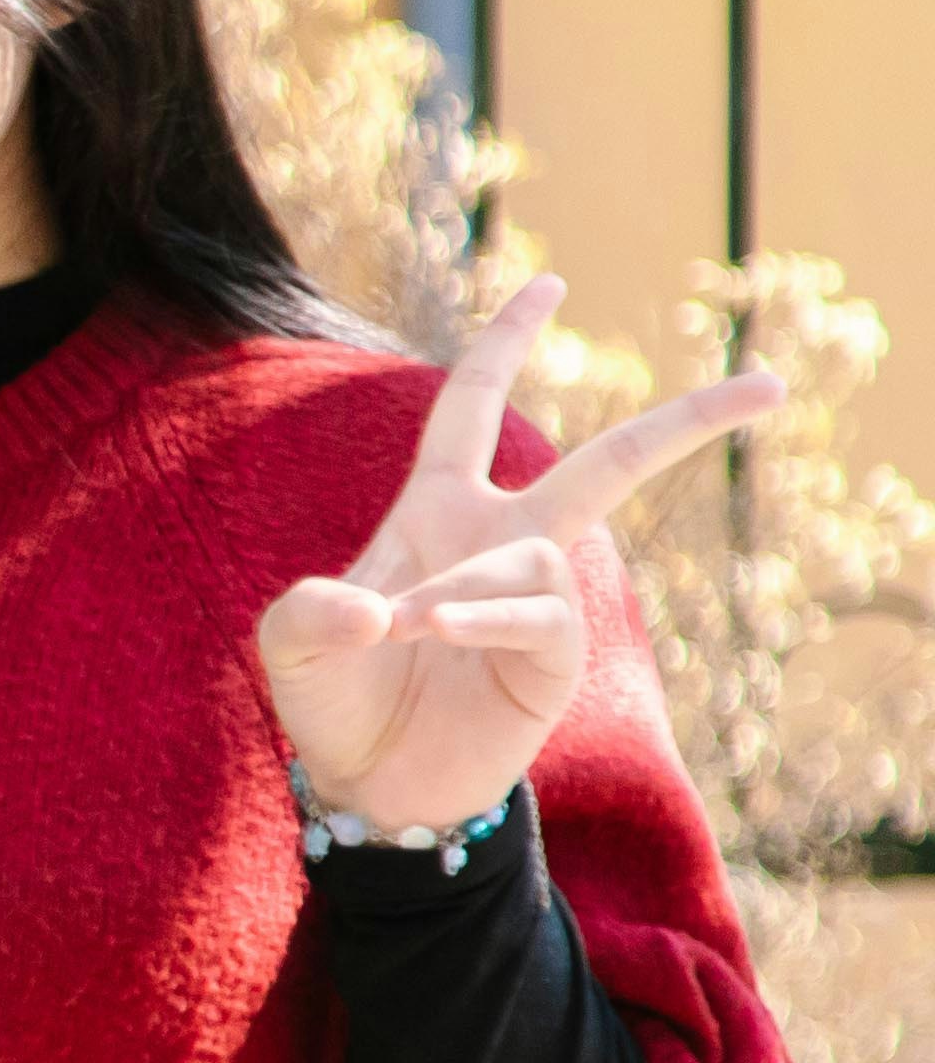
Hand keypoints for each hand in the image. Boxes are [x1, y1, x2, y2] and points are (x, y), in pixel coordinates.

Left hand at [256, 271, 775, 834]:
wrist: (368, 781)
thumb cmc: (334, 695)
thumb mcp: (291, 641)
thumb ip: (310, 612)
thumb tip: (384, 608)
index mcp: (439, 508)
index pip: (472, 405)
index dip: (505, 343)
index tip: (547, 281)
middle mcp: (503, 539)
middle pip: (608, 460)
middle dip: (688, 419)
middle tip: (771, 383)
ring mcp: (537, 597)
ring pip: (541, 553)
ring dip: (464, 587)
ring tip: (406, 629)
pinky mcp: (554, 657)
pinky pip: (541, 612)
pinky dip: (485, 615)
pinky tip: (434, 630)